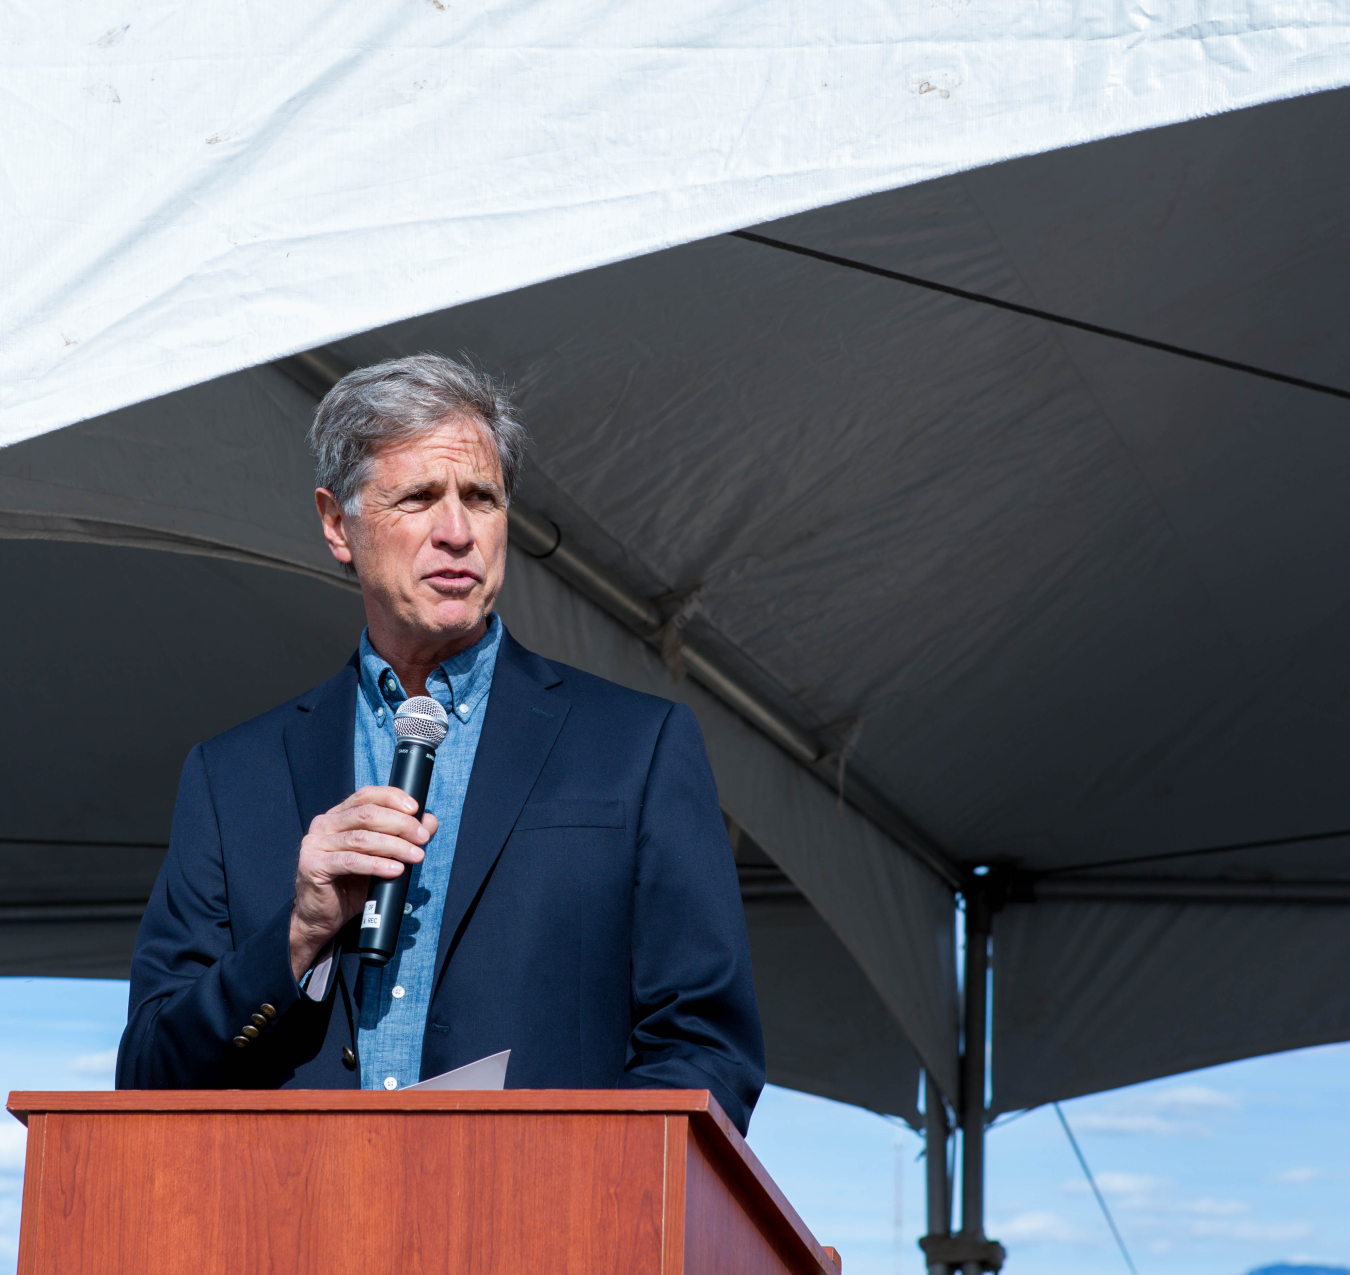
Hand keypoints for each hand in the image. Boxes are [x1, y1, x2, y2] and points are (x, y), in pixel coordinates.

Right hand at [288, 786, 437, 979]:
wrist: (324, 915)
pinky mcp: (312, 865)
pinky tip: (395, 870)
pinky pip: (350, 861)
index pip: (367, 795)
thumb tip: (429, 821)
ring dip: (394, 846)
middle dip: (400, 824)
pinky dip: (377, 865)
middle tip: (422, 838)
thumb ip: (403, 836)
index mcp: (338, 815)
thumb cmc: (352, 883)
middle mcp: (324, 824)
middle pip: (367, 814)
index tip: (416, 809)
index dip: (392, 798)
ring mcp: (315, 844)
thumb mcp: (382, 856)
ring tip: (415, 855)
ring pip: (362, 838)